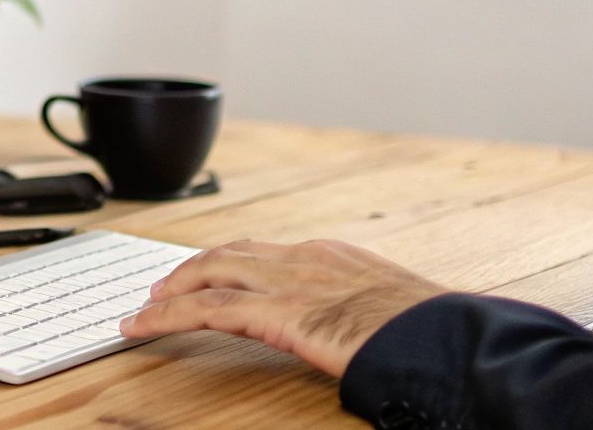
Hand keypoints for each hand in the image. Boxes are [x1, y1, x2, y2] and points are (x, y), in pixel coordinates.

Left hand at [119, 239, 446, 377]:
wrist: (450, 339)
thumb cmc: (431, 333)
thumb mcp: (388, 310)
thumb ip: (358, 310)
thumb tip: (351, 331)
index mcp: (332, 255)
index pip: (263, 253)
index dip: (227, 264)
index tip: (209, 277)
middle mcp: (305, 259)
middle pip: (228, 254)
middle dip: (190, 269)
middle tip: (163, 289)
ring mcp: (290, 283)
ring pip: (209, 274)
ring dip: (170, 290)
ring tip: (144, 309)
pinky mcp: (280, 314)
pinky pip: (208, 310)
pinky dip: (167, 316)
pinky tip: (143, 326)